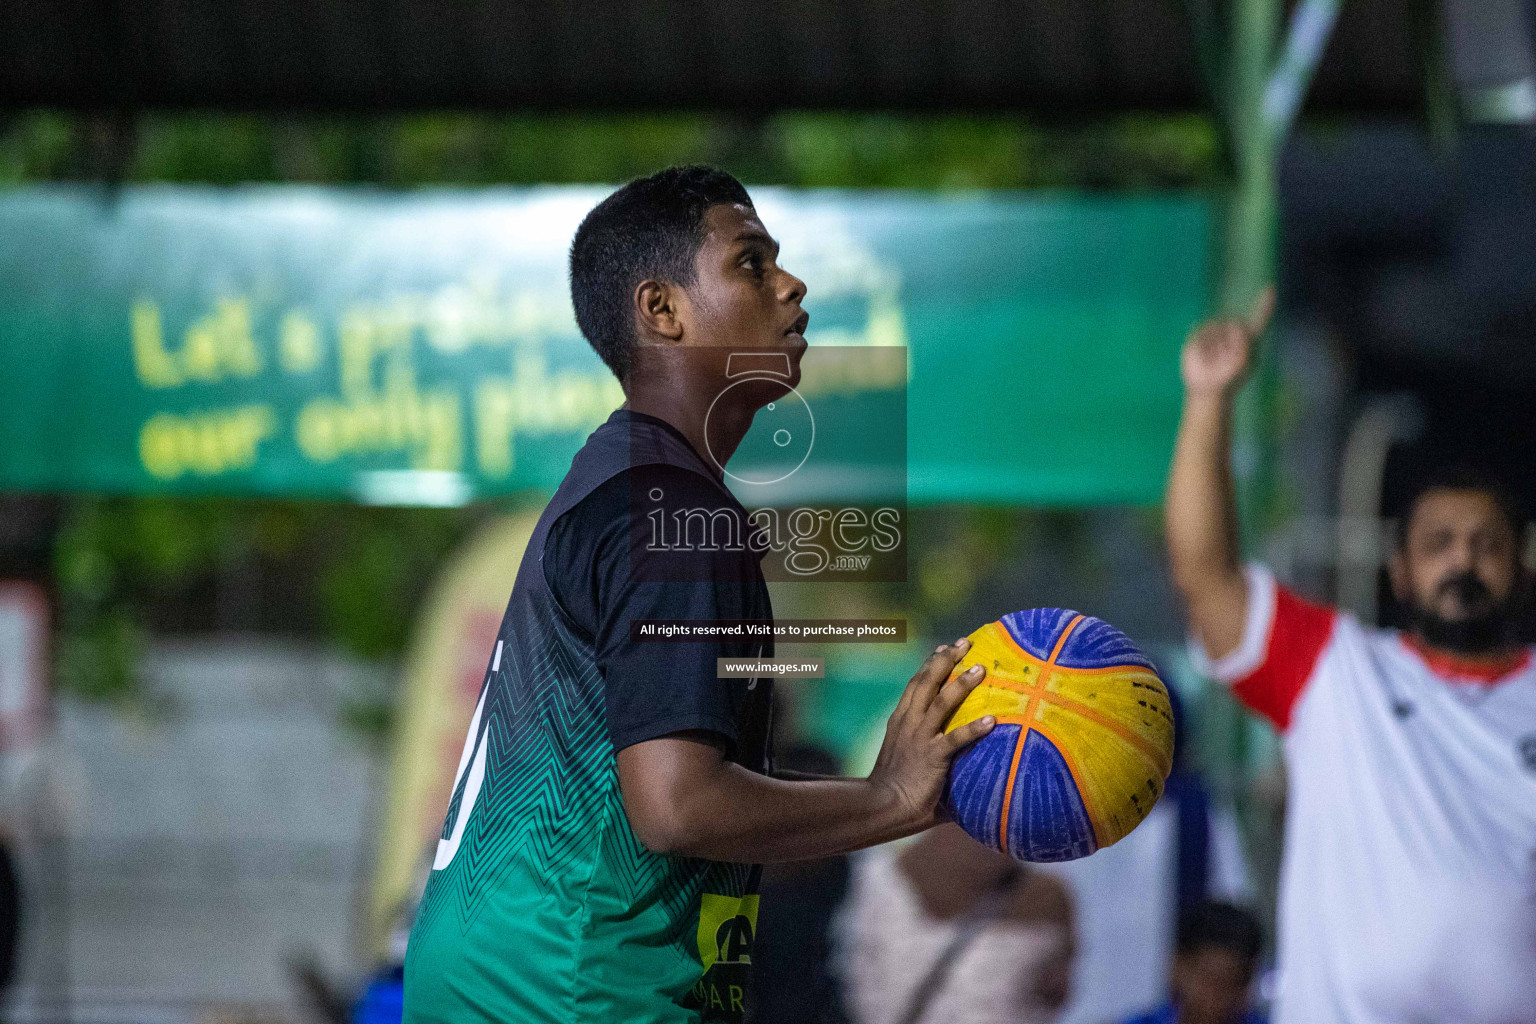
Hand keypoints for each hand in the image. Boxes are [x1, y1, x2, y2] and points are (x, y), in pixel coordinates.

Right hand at [867, 638, 993, 830]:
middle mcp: (908, 723)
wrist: (881, 806)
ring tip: (981, 668)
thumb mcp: (905, 757)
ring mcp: (920, 738)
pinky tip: (992, 720)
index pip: (915, 684)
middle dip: (946, 660)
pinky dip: (974, 728)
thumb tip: (954, 752)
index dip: (930, 663)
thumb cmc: (894, 789)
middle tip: (965, 643)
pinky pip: (956, 739)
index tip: (944, 648)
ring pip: (942, 702)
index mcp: (900, 720)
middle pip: (927, 682)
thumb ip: (927, 748)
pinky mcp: (932, 757)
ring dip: (962, 683)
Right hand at [1180, 286, 1273, 398]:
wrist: (1207, 390)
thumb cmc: (1228, 380)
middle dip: (1233, 340)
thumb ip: (1245, 342)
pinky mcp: (1198, 336)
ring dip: (1216, 346)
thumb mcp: (1243, 362)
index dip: (1265, 304)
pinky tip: (1204, 356)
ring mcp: (1215, 334)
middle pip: (1235, 323)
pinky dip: (1204, 344)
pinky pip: (1202, 330)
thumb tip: (1234, 325)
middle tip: (1227, 357)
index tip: (1271, 288)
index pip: (1259, 319)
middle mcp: (1232, 333)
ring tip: (1214, 360)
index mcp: (1248, 340)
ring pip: (1217, 326)